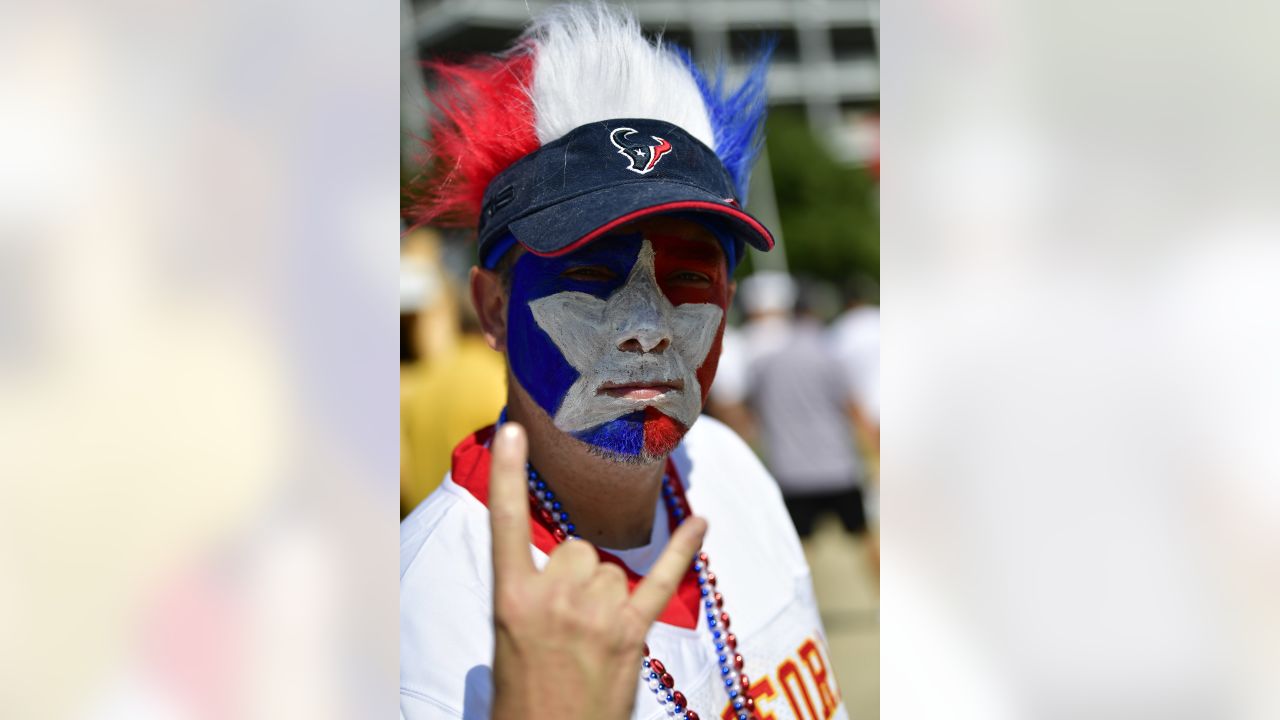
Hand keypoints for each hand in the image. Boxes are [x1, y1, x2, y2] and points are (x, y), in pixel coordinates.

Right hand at [488, 423, 706, 719]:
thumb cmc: (523, 700)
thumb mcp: (506, 642)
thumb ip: (529, 597)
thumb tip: (562, 575)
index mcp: (511, 598)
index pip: (506, 522)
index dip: (508, 473)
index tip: (514, 429)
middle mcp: (554, 597)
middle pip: (578, 549)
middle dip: (576, 577)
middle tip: (565, 626)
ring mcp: (596, 614)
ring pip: (611, 570)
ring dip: (606, 595)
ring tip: (590, 642)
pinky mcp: (631, 633)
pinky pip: (661, 580)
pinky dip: (683, 550)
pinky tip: (701, 522)